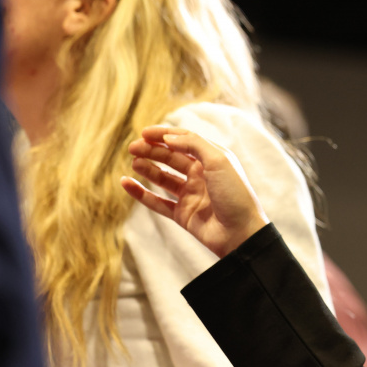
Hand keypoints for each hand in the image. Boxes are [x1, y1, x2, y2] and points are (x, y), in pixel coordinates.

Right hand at [121, 126, 268, 258]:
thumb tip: (169, 137)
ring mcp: (191, 195)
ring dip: (147, 168)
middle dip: (151, 151)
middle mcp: (201, 175)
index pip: (184, 141)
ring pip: (163, 178)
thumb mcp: (219, 161)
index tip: (144, 132)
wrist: (241, 233)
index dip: (164, 135)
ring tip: (134, 162)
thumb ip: (194, 144)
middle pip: (171, 158)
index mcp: (212, 160)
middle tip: (132, 147)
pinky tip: (126, 183)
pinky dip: (141, 193)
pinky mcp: (183, 214)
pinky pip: (157, 202)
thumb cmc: (235, 194)